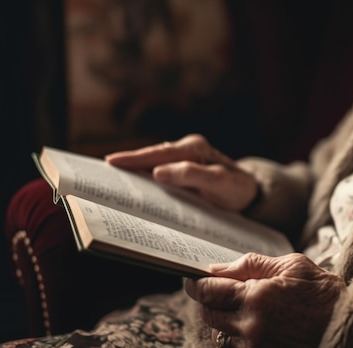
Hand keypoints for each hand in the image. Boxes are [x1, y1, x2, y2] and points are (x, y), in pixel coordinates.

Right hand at [105, 134, 257, 210]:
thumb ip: (193, 176)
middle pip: (151, 155)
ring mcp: (184, 157)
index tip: (112, 162)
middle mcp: (187, 149)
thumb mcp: (220, 184)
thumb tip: (158, 172)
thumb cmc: (237, 189)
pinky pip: (159, 170)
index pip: (159, 153)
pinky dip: (145, 176)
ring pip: (153, 162)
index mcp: (194, 148)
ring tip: (110, 179)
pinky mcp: (182, 168)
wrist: (251, 194)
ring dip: (134, 170)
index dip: (135, 158)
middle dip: (128, 162)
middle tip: (102, 171)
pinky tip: (133, 186)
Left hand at [184, 253, 345, 347]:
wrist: (352, 327)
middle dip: (212, 302)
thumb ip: (249, 265)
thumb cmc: (323, 292)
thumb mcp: (291, 266)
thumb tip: (214, 269)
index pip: (208, 291)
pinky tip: (259, 329)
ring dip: (227, 322)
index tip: (193, 279)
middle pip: (209, 315)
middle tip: (225, 292)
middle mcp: (252, 327)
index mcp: (257, 297)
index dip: (196, 284)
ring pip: (221, 335)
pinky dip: (239, 340)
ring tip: (252, 311)